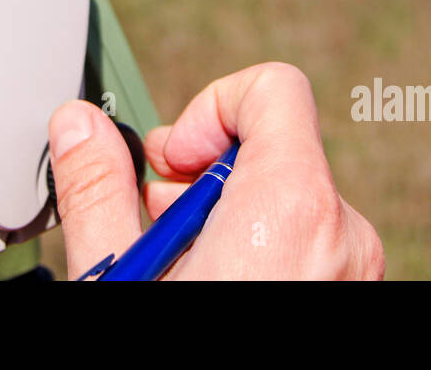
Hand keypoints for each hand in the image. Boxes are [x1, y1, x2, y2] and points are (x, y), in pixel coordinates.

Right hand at [47, 62, 384, 279]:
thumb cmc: (185, 351)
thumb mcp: (116, 275)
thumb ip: (97, 189)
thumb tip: (77, 127)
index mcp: (290, 204)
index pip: (273, 88)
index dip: (208, 110)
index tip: (169, 162)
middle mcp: (340, 230)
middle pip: (271, 146)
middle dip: (205, 175)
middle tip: (159, 226)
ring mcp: (353, 266)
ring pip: (285, 198)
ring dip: (228, 217)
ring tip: (183, 266)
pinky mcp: (352, 289)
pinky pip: (308, 240)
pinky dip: (261, 249)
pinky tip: (218, 283)